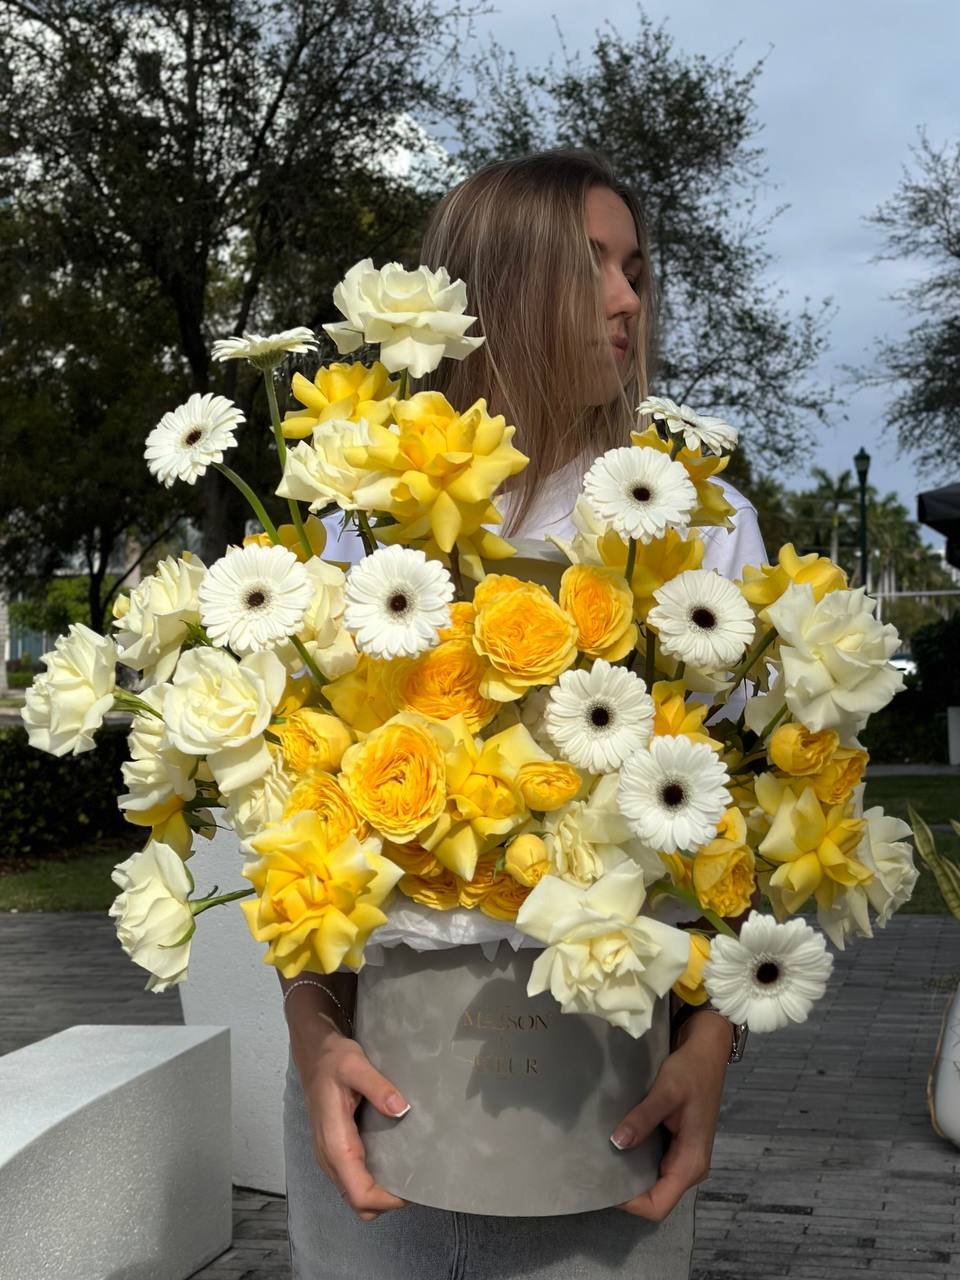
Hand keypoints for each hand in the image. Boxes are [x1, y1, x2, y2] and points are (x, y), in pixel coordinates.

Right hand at [295, 1018, 410, 1220]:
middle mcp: (330, 1158)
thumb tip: (401, 1108)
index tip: (412, 1189)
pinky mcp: (336, 1151)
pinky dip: (373, 1182)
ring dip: (380, 1193)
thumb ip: (378, 1087)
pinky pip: (354, 1180)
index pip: (359, 1194)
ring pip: (355, 1195)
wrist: (315, 1056)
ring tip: (408, 1173)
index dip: (386, 1201)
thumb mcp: (356, 1066)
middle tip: (415, 1181)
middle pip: (358, 1203)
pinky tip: (392, 1161)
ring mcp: (331, 1157)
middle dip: (387, 1202)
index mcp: (335, 1144)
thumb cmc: (333, 1061)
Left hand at [611, 1011, 731, 1221]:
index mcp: (691, 1162)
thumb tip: (617, 1142)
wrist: (706, 1052)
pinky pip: (655, 1164)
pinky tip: (618, 1144)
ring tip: (602, 1158)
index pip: (659, 1204)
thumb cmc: (690, 1071)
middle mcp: (689, 1166)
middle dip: (626, 1190)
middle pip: (655, 1197)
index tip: (603, 1185)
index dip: (631, 1203)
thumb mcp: (666, 1092)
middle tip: (595, 1171)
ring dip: (630, 1174)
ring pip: (654, 1181)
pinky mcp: (678, 1145)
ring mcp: (684, 1157)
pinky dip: (636, 1160)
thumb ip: (643, 1118)